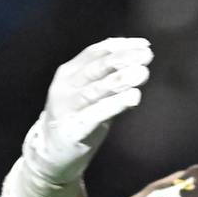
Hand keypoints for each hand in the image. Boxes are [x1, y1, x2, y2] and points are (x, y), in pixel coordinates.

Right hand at [8, 37, 152, 196]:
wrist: (52, 152)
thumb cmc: (78, 118)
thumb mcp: (91, 94)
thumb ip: (110, 78)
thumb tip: (135, 56)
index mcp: (68, 73)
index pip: (94, 53)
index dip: (119, 47)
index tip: (143, 44)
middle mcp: (65, 87)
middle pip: (96, 68)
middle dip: (122, 59)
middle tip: (146, 55)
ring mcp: (68, 108)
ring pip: (96, 90)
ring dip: (121, 80)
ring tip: (142, 72)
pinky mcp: (74, 129)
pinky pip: (97, 115)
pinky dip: (115, 105)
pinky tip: (133, 97)